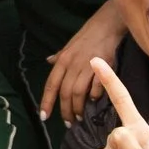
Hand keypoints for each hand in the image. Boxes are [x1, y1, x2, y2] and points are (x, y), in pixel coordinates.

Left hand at [42, 0, 126, 122]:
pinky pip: (96, 85)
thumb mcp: (68, 47)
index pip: (51, 85)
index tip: (44, 116)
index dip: (46, 102)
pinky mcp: (102, 66)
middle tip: (68, 122)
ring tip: (79, 117)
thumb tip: (48, 61)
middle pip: (65, 92)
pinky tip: (93, 101)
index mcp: (62, 61)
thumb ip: (59, 57)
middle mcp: (72, 64)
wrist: (105, 25)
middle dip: (65, 110)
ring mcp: (86, 65)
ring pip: (78, 92)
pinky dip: (94, 95)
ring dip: (78, 107)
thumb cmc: (86, 37)